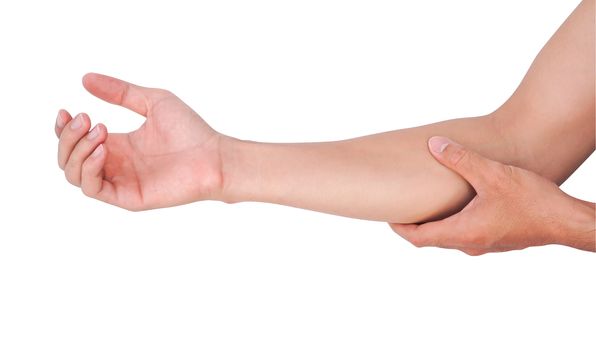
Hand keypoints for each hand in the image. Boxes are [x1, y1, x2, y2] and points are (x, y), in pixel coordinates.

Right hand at [55, 73, 224, 210]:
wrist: (214, 156)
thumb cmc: (191, 130)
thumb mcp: (152, 102)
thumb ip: (120, 92)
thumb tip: (85, 79)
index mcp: (118, 145)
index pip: (75, 142)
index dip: (63, 129)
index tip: (67, 111)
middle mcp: (115, 164)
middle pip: (68, 158)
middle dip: (68, 137)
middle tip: (87, 118)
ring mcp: (120, 182)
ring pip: (74, 175)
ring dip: (76, 151)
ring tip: (100, 131)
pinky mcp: (128, 197)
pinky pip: (93, 189)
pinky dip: (89, 169)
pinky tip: (103, 150)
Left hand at [390, 136, 594, 254]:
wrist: (567, 222)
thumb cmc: (533, 202)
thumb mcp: (493, 174)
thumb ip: (461, 159)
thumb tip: (434, 144)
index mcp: (462, 233)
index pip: (418, 237)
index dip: (399, 227)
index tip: (386, 215)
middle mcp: (469, 244)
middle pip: (430, 240)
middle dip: (413, 225)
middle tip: (400, 207)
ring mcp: (484, 245)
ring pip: (448, 237)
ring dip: (433, 224)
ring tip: (424, 204)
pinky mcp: (496, 240)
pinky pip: (464, 234)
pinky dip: (452, 223)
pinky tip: (457, 205)